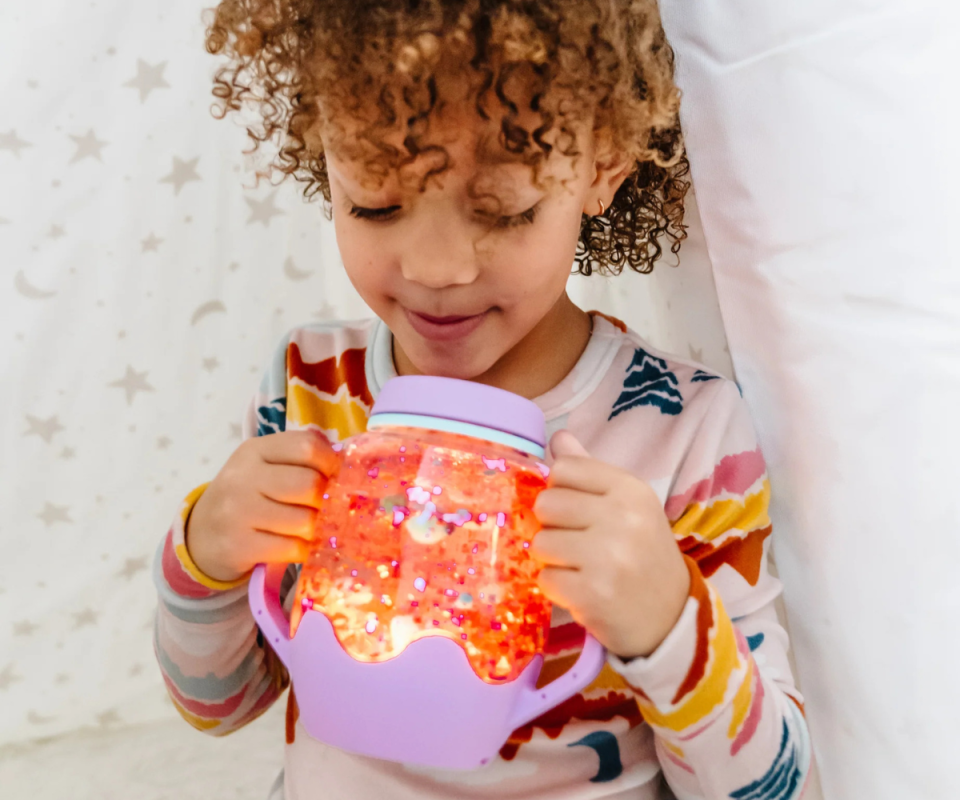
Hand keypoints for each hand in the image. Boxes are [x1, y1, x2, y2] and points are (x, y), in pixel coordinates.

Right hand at [185, 430, 339, 582]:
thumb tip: (347, 468)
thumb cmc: (247, 497)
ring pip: (305, 520)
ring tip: (306, 528)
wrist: (201, 536)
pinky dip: (303, 550)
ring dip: (314, 529)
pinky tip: (296, 546)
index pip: (307, 446)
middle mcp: (243, 477)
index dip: (330, 463)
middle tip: (320, 508)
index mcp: (255, 450)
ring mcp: (238, 512)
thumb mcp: (264, 467)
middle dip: (324, 500)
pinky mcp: (239, 545)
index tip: (333, 476)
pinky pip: (292, 548)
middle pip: (309, 484)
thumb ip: (300, 460)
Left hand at [529, 430, 690, 659]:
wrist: (672, 617)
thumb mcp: (628, 505)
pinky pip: (545, 579)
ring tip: (579, 567)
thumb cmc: (642, 554)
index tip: (575, 510)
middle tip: (575, 542)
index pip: (564, 468)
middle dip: (551, 526)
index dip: (559, 489)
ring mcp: (608, 556)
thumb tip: (558, 437)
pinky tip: (581, 589)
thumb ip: (589, 470)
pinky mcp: (592, 593)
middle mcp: (622, 517)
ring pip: (540, 542)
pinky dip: (557, 588)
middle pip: (545, 504)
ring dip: (552, 559)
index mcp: (630, 489)